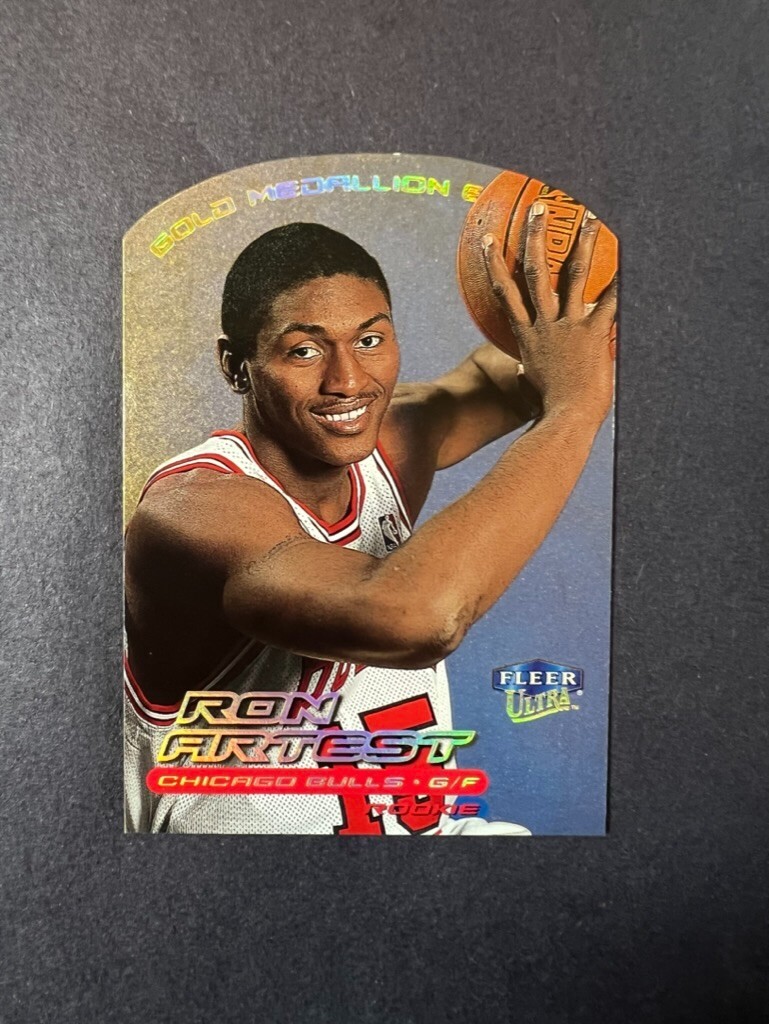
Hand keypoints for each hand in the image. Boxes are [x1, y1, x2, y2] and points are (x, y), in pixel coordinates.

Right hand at [482, 203, 616, 424]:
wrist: (565, 420)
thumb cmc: (550, 409)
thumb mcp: (531, 385)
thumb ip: (528, 371)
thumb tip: (525, 373)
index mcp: (526, 335)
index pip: (505, 293)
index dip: (494, 265)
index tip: (488, 241)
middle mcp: (544, 325)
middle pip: (534, 273)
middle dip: (534, 238)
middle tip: (537, 210)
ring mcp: (568, 327)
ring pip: (571, 277)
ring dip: (579, 244)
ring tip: (587, 218)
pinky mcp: (592, 335)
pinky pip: (608, 303)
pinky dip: (619, 283)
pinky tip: (630, 261)